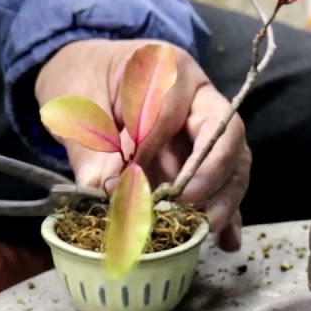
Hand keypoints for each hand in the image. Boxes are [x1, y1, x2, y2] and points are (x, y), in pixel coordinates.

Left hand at [34, 39, 249, 251]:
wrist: (87, 75)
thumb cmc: (84, 78)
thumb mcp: (76, 101)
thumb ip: (89, 142)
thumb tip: (99, 187)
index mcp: (168, 68)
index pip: (170, 109)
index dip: (151, 145)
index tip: (129, 175)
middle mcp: (199, 97)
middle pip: (225, 133)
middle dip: (211, 172)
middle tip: (187, 205)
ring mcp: (205, 131)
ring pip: (234, 162)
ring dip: (223, 198)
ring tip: (206, 229)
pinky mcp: (203, 160)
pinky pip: (223, 186)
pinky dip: (228, 215)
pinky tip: (226, 242)